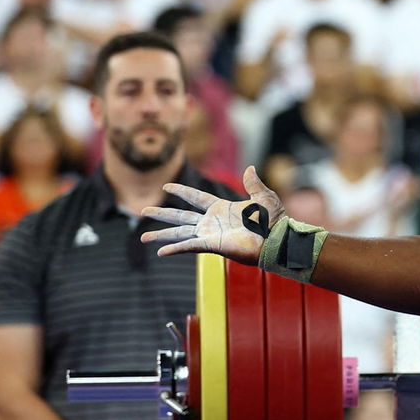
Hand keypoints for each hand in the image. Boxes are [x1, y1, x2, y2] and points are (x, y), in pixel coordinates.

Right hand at [140, 167, 285, 264]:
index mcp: (222, 208)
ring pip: (180, 233)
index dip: (181, 192)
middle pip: (181, 217)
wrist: (277, 238)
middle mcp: (212, 222)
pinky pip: (189, 247)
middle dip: (162, 214)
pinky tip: (161, 252)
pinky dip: (175, 249)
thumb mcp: (264, 196)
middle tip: (143, 211)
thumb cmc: (274, 220)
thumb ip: (253, 183)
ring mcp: (210, 234)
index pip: (196, 198)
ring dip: (161, 235)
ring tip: (143, 237)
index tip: (166, 187)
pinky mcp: (212, 245)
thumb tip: (250, 167)